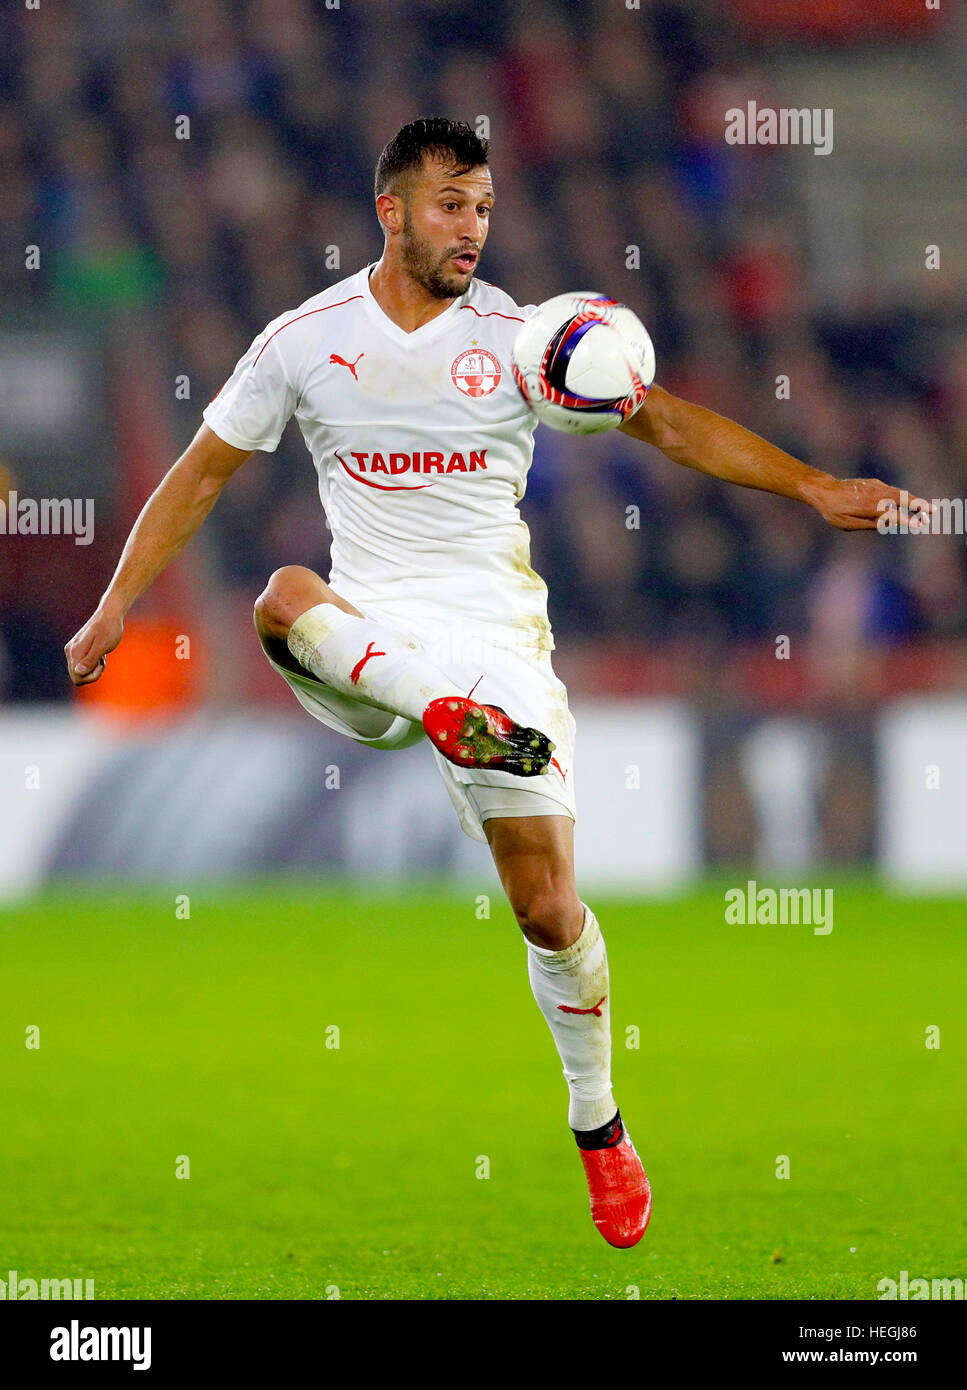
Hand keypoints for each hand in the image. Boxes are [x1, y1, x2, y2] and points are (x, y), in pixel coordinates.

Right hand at [65, 606, 123, 684]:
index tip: (101, 665)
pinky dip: (93, 663)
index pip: (77, 677)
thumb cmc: (109, 629)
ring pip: (80, 671)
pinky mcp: (77, 649)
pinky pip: (83, 664)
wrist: (109, 614)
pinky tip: (100, 654)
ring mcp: (73, 650)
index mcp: (75, 652)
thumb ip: (90, 660)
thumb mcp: (102, 646)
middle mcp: (70, 651)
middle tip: (102, 661)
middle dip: (92, 673)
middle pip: (77, 676)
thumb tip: (78, 673)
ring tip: (102, 655)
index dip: (91, 676)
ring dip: (93, 668)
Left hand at [801, 476, 932, 531]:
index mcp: (869, 506)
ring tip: (926, 510)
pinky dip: (904, 497)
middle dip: (919, 505)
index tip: (919, 524)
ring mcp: (876, 486)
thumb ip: (870, 523)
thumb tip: (889, 522)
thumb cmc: (834, 511)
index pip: (893, 514)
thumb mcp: (848, 523)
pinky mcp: (875, 484)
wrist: (824, 490)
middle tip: (933, 512)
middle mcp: (875, 494)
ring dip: (914, 501)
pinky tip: (910, 504)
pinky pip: (892, 490)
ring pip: (900, 493)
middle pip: (902, 498)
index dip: (907, 519)